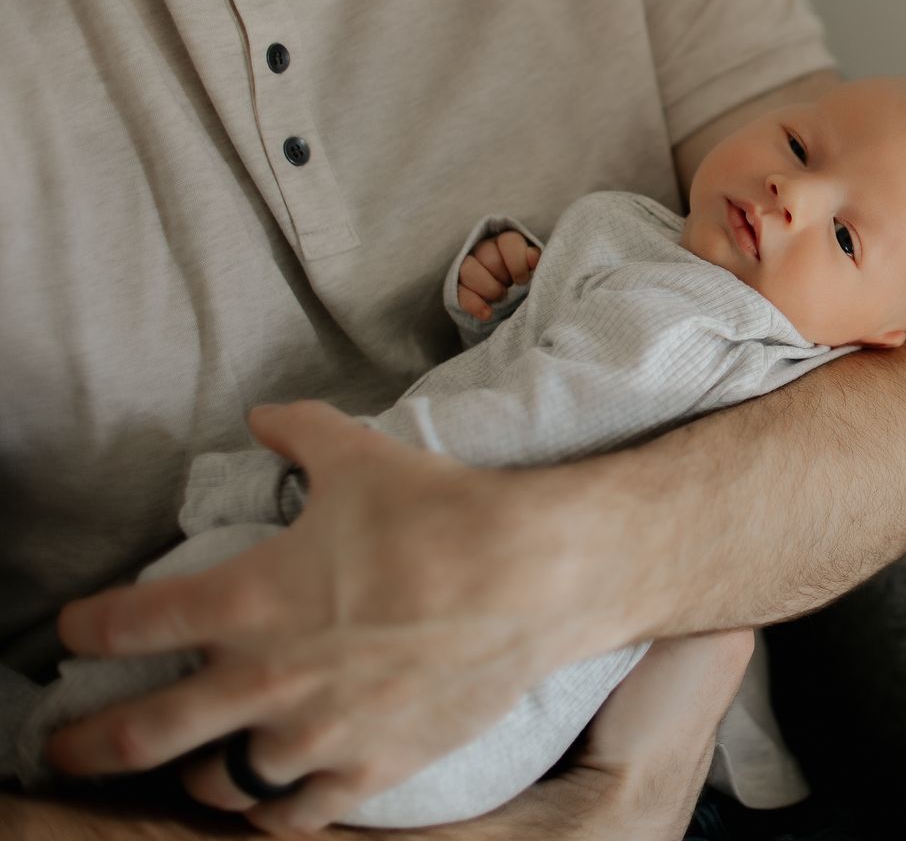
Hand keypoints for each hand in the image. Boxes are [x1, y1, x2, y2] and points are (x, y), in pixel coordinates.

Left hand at [47, 400, 618, 834]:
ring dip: (191, 775)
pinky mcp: (368, 765)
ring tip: (185, 769)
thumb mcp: (361, 456)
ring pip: (215, 782)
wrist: (532, 576)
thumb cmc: (441, 512)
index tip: (74, 632)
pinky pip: (294, 813)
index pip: (124, 626)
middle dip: (85, 743)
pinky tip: (263, 804)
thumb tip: (263, 415)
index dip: (85, 629)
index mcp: (245, 599)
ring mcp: (313, 732)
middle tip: (62, 747)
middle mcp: (262, 677)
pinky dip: (270, 811)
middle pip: (138, 734)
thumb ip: (298, 433)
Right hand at [457, 231, 539, 319]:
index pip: (508, 241)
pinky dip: (474, 304)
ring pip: (468, 270)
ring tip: (501, 297)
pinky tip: (487, 314)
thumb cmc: (523, 276)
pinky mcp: (457, 286)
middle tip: (511, 287)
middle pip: (488, 256)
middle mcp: (483, 249)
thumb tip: (533, 257)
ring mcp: (466, 266)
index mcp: (504, 241)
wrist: (508, 295)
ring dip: (489, 288)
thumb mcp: (532, 267)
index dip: (518, 262)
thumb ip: (534, 260)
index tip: (524, 280)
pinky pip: (459, 292)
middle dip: (504, 276)